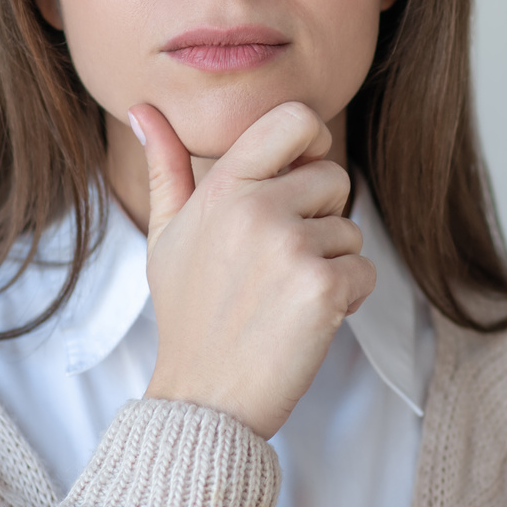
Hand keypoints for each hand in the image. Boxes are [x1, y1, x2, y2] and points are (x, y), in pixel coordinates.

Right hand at [131, 100, 376, 439]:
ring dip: (330, 265)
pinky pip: (364, 272)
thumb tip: (141, 109)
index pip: (294, 118)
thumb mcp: (166, 235)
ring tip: (283, 297)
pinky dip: (346, 300)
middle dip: (321, 217)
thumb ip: (165, 166)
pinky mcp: (321, 288)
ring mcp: (290, 247)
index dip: (312, 141)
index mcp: (222, 188)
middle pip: (333, 177)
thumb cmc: (188, 314)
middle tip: (279, 262)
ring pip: (350, 231)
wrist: (204, 397)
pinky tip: (303, 321)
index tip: (300, 176)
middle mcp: (256, 208)